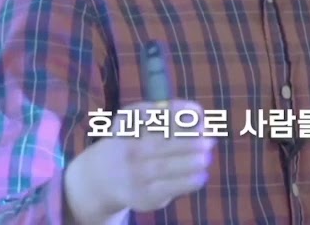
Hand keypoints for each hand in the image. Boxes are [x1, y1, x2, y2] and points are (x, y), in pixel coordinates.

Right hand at [64, 100, 214, 222]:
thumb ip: (167, 113)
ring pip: (161, 167)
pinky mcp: (141, 195)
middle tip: (208, 136)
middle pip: (157, 143)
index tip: (198, 113)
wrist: (100, 178)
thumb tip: (199, 113)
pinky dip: (185, 183)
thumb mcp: (137, 121)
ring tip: (207, 157)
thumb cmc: (132, 142)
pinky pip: (164, 189)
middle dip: (185, 140)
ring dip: (187, 162)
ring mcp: (133, 173)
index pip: (150, 116)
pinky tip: (201, 176)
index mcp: (127, 126)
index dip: (176, 114)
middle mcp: (128, 149)